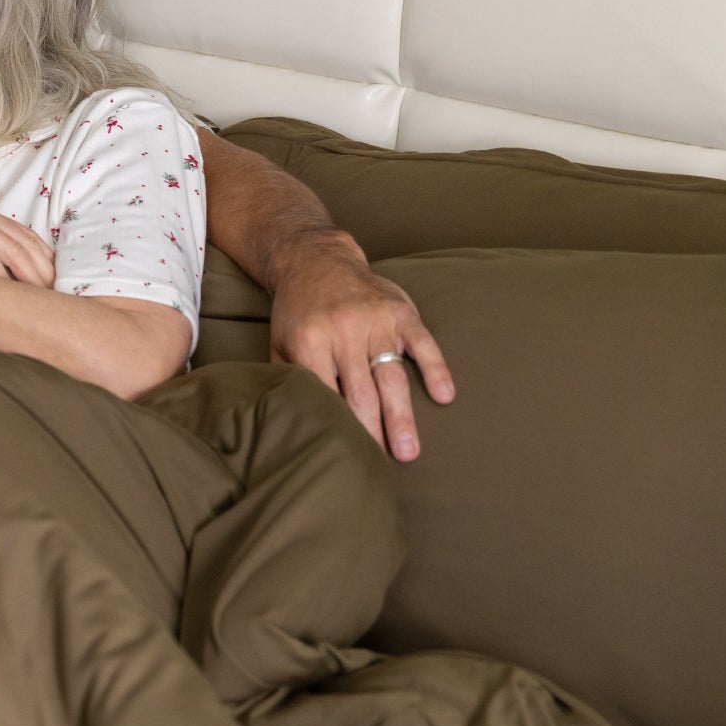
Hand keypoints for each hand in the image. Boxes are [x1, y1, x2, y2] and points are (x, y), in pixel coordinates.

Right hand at [0, 177, 54, 285]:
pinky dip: (2, 272)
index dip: (40, 256)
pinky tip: (13, 291)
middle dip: (44, 268)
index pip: (21, 234)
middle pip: (24, 242)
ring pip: (11, 249)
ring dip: (31, 274)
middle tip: (60, 294)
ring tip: (46, 296)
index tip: (54, 279)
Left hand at [267, 235, 454, 461]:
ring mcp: (376, 322)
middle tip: (380, 465)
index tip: (344, 456)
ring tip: (409, 450)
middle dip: (370, 432)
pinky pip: (422, 343)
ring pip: (391, 376)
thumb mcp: (281, 342)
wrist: (317, 260)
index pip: (324, 393)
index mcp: (310, 341)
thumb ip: (286, 378)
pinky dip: (435, 369)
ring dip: (401, 416)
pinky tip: (445, 396)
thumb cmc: (297, 312)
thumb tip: (292, 424)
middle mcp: (344, 332)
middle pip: (360, 393)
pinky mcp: (401, 312)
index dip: (335, 426)